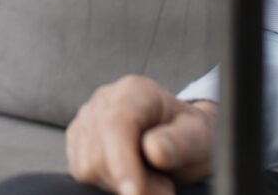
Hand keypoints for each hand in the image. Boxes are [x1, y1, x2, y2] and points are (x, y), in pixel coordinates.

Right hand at [67, 75, 215, 194]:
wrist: (180, 136)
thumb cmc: (190, 135)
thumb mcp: (200, 137)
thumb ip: (180, 142)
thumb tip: (153, 150)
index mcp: (135, 92)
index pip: (115, 125)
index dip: (121, 161)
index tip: (134, 192)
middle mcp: (104, 101)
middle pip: (98, 152)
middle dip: (131, 180)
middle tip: (165, 188)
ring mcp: (86, 120)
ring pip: (86, 166)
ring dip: (119, 184)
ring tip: (151, 179)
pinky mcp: (77, 141)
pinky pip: (81, 172)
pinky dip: (107, 183)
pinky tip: (131, 176)